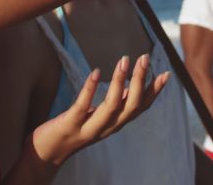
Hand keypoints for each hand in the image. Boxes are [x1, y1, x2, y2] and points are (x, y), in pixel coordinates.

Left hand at [28, 54, 169, 166]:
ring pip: (111, 107)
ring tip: (124, 61)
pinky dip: (90, 89)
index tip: (166, 74)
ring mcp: (89, 128)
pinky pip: (83, 107)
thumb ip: (116, 104)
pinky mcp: (70, 126)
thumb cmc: (73, 130)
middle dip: (140, 82)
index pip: (140, 108)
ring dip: (119, 82)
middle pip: (131, 106)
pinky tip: (95, 72)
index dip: (154, 92)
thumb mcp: (98, 116)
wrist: (46, 154)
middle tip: (144, 58)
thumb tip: (132, 86)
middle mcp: (107, 128)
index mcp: (115, 124)